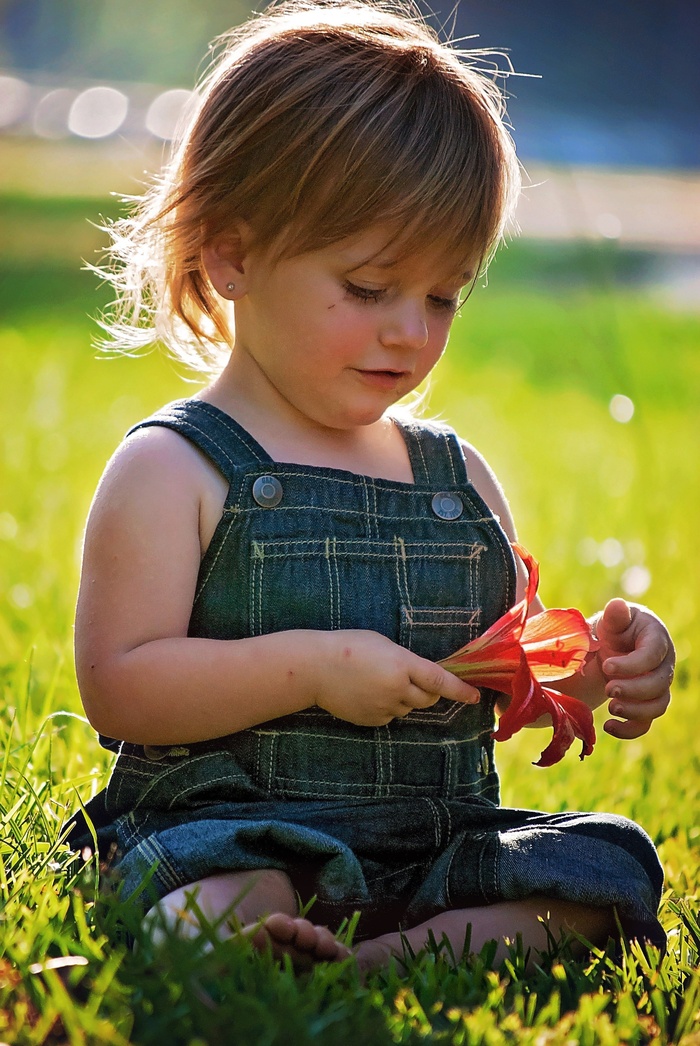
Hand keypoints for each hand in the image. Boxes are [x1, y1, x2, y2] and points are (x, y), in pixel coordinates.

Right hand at [314, 630, 479, 725]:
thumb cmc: (348, 646)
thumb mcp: (382, 644)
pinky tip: (368, 693)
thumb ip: (404, 660)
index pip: (440, 680)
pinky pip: (390, 716)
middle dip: (429, 691)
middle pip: (428, 698)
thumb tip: (421, 676)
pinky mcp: (372, 720)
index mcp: (402, 664)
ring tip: (379, 681)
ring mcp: (384, 707)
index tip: (474, 696)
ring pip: (409, 707)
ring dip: (405, 697)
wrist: (314, 668)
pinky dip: (387, 706)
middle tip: (413, 678)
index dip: (459, 690)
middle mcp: (397, 689)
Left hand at [595, 599, 673, 738]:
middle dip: (634, 689)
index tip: (607, 666)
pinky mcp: (646, 704)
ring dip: (635, 710)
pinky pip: (646, 723)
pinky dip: (629, 729)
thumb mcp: (612, 619)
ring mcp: (657, 687)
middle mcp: (663, 665)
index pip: (653, 654)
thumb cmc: (613, 629)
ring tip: (611, 707)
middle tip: (609, 688)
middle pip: (659, 684)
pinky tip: (608, 727)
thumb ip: (615, 615)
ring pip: (657, 705)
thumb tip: (617, 606)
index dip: (633, 664)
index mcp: (656, 640)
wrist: (610, 647)